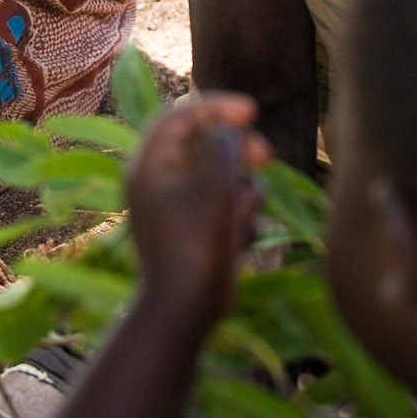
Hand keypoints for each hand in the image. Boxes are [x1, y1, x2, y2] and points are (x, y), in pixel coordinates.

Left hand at [127, 92, 269, 324]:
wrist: (185, 310)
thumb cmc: (197, 243)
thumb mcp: (215, 186)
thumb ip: (224, 147)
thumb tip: (228, 133)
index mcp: (149, 166)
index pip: (180, 116)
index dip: (217, 107)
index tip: (252, 110)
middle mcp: (159, 181)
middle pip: (203, 144)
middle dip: (237, 149)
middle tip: (267, 155)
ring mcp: (177, 207)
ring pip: (220, 177)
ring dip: (240, 190)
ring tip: (239, 215)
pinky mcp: (196, 230)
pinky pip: (225, 207)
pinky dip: (238, 216)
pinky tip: (241, 238)